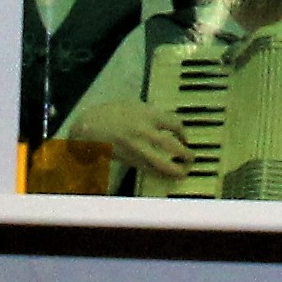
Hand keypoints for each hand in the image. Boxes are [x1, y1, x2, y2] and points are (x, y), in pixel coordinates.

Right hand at [72, 94, 194, 181]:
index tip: (186, 138)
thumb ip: (152, 114)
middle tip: (191, 157)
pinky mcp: (130, 160)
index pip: (175, 125)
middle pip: (173, 146)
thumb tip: (168, 122)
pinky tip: (166, 175)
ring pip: (163, 164)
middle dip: (186, 154)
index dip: (184, 133)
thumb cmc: (110, 114)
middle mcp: (145, 132)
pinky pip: (150, 170)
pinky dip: (160, 174)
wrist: (89, 127)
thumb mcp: (134, 106)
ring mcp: (138, 148)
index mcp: (148, 114)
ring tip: (183, 171)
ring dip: (176, 169)